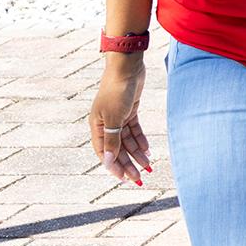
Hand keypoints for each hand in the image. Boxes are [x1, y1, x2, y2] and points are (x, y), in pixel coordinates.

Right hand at [89, 58, 151, 185]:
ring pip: (128, 141)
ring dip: (137, 154)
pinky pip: (134, 130)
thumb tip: (107, 161)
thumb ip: (112, 140)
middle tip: (139, 178)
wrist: (127, 67)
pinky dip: (141, 140)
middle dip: (128, 164)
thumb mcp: (114, 117)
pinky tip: (148, 151)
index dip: (113, 166)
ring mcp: (118, 117)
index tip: (123, 179)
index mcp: (96, 126)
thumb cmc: (117, 90)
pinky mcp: (130, 110)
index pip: (104, 152)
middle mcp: (106, 123)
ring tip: (148, 167)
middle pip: (117, 149)